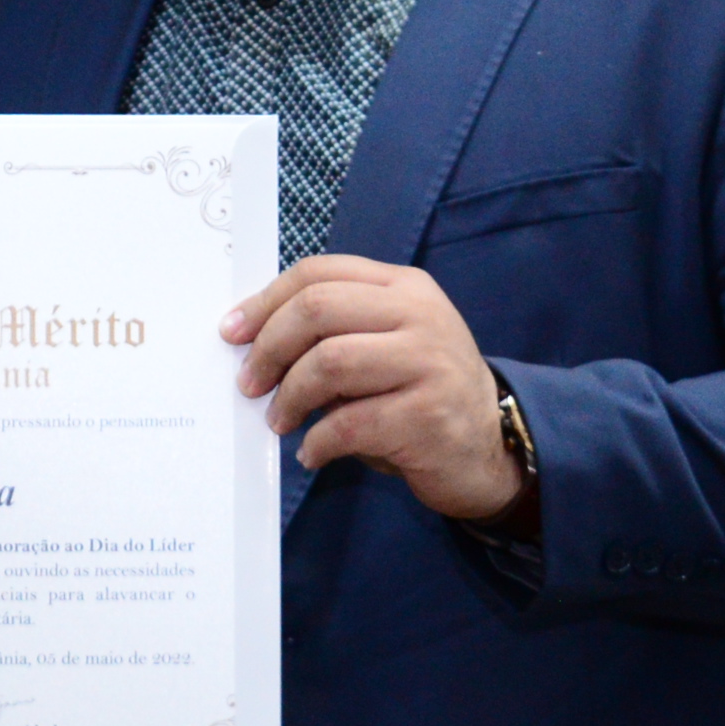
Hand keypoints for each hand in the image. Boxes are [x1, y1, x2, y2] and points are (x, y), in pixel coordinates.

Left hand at [223, 255, 522, 520]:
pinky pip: (349, 423)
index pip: (319, 273)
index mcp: (404, 286)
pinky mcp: (429, 417)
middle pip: (317, 309)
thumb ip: (336, 330)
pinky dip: (318, 441)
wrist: (492, 446)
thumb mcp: (386, 343)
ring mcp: (429, 363)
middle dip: (269, 347)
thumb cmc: (421, 391)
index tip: (233, 332)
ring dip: (290, 397)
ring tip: (280, 421)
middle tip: (249, 383)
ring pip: (329, 362)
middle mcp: (420, 315)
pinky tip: (313, 453)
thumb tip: (252, 342)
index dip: (266, 301)